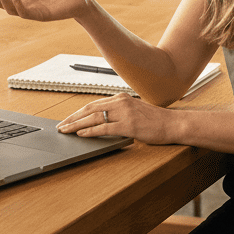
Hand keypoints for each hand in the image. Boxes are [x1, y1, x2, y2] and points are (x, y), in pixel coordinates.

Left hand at [56, 93, 176, 143]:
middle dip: (72, 118)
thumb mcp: (134, 111)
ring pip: (94, 118)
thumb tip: (101, 122)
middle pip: (89, 109)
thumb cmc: (155, 120)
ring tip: (66, 131)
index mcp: (121, 98)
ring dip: (76, 125)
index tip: (67, 120)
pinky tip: (81, 135)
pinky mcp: (128, 125)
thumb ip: (119, 113)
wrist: (173, 124)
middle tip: (60, 127)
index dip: (77, 113)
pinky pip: (104, 128)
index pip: (93, 104)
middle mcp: (121, 102)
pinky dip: (90, 131)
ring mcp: (124, 113)